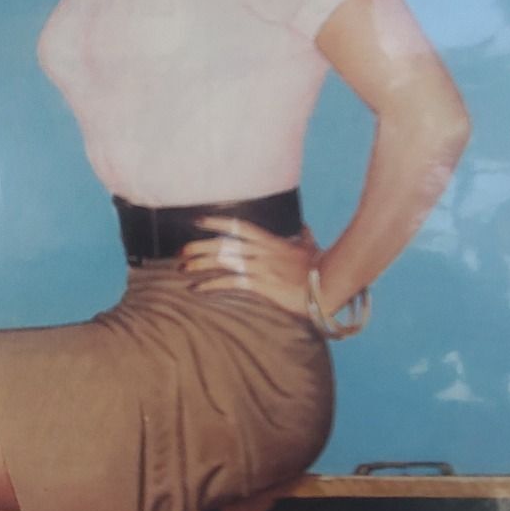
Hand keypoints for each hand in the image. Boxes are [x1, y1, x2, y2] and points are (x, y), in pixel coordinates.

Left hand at [179, 216, 320, 319]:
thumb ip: (304, 235)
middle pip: (224, 244)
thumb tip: (306, 227)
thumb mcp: (310, 247)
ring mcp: (262, 267)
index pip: (239, 226)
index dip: (217, 222)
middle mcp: (263, 251)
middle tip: (180, 251)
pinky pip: (231, 283)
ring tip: (183, 269)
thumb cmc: (320, 267)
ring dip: (200, 265)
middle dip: (199, 246)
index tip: (197, 221)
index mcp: (271, 241)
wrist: (329, 285)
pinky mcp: (263, 285)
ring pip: (224, 261)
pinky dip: (212, 285)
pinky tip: (198, 290)